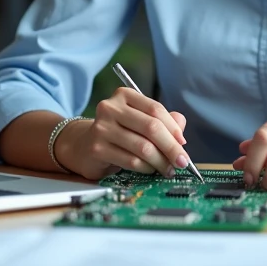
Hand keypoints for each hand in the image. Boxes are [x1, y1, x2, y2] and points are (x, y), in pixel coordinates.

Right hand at [56, 87, 191, 180]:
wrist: (83, 146)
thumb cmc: (118, 132)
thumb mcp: (139, 122)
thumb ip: (163, 122)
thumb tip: (181, 132)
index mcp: (124, 95)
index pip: (155, 109)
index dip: (173, 128)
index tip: (183, 143)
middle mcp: (111, 107)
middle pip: (151, 127)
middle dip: (171, 147)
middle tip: (183, 162)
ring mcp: (102, 127)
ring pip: (143, 147)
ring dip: (161, 162)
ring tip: (168, 169)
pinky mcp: (97, 148)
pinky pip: (131, 161)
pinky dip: (146, 168)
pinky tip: (151, 170)